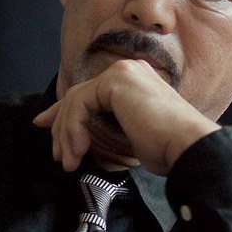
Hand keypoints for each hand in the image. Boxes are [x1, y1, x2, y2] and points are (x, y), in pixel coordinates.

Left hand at [34, 59, 220, 174]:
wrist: (187, 147)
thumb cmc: (165, 148)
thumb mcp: (125, 137)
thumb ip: (101, 129)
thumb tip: (71, 136)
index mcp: (133, 80)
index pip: (89, 93)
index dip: (63, 111)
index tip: (45, 127)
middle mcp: (128, 70)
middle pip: (78, 96)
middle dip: (60, 126)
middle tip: (58, 155)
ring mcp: (122, 72)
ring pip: (76, 101)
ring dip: (66, 134)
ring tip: (69, 161)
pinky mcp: (115, 81)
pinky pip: (79, 104)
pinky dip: (72, 129)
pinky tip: (79, 150)